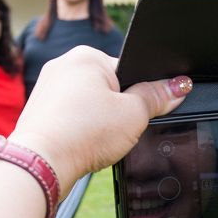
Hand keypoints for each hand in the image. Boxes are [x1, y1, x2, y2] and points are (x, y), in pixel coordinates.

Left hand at [10, 47, 191, 182]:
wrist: (41, 162)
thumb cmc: (82, 133)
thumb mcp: (134, 114)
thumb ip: (157, 97)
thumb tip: (178, 86)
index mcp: (87, 55)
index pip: (127, 69)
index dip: (139, 94)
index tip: (137, 113)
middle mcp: (63, 65)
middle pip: (108, 87)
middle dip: (116, 109)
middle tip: (115, 129)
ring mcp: (47, 88)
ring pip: (88, 104)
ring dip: (97, 121)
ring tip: (94, 137)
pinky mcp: (40, 110)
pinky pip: (70, 117)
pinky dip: (79, 130)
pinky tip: (80, 142)